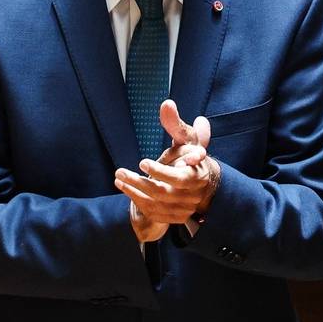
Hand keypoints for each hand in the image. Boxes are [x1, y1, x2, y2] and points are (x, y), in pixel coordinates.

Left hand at [115, 99, 220, 243]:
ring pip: (155, 204)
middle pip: (162, 192)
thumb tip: (166, 103)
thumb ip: (175, 124)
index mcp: (198, 175)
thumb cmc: (191, 157)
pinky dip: (137, 202)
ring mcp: (184, 208)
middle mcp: (192, 195)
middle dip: (139, 182)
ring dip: (134, 191)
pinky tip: (125, 189)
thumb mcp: (186, 139)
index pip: (180, 178)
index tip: (142, 162)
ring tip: (119, 178)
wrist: (203, 185)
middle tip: (119, 171)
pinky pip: (153, 213)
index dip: (161, 172)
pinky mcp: (175, 217)